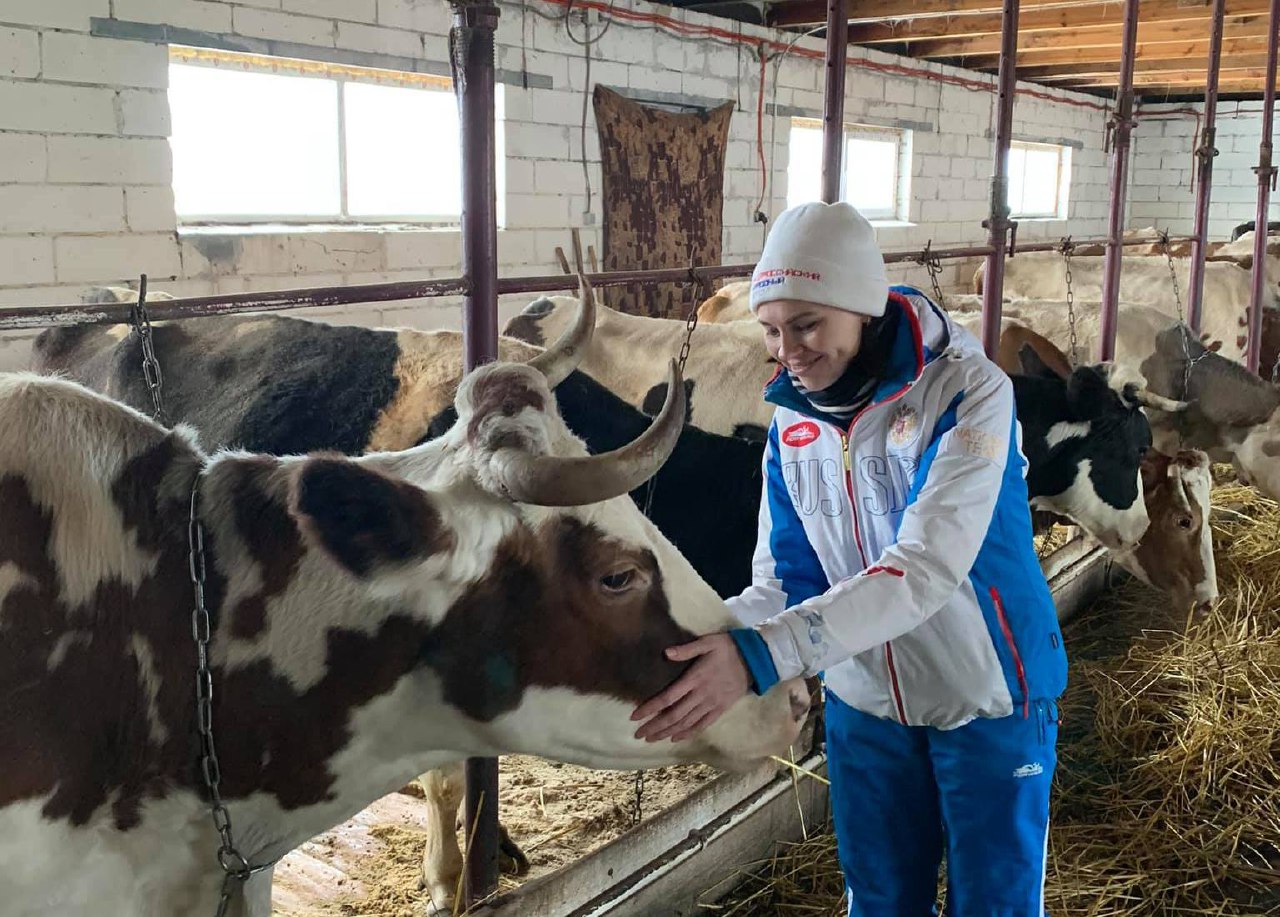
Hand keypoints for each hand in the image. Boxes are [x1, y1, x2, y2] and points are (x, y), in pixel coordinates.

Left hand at [630, 633, 750, 742]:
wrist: (755, 660)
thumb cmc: (728, 648)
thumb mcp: (708, 642)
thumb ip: (687, 649)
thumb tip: (666, 653)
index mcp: (695, 678)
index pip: (668, 697)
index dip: (651, 708)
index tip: (635, 716)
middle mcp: (702, 695)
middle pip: (674, 715)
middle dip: (655, 726)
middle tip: (638, 735)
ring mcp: (712, 704)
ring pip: (686, 723)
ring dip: (667, 732)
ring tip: (652, 739)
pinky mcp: (721, 709)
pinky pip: (703, 725)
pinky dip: (688, 733)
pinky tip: (676, 738)